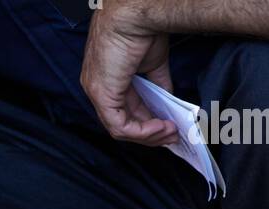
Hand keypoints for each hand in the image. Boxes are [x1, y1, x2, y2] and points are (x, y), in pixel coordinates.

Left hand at [81, 11, 177, 144]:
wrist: (137, 13)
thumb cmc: (142, 28)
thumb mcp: (153, 63)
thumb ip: (159, 85)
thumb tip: (169, 101)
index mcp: (107, 78)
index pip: (124, 109)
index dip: (147, 122)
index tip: (167, 126)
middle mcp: (97, 87)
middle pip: (122, 123)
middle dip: (150, 134)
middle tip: (172, 136)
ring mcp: (97, 93)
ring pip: (121, 129)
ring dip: (149, 135)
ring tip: (170, 132)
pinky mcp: (102, 96)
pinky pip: (121, 126)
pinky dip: (143, 131)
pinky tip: (161, 126)